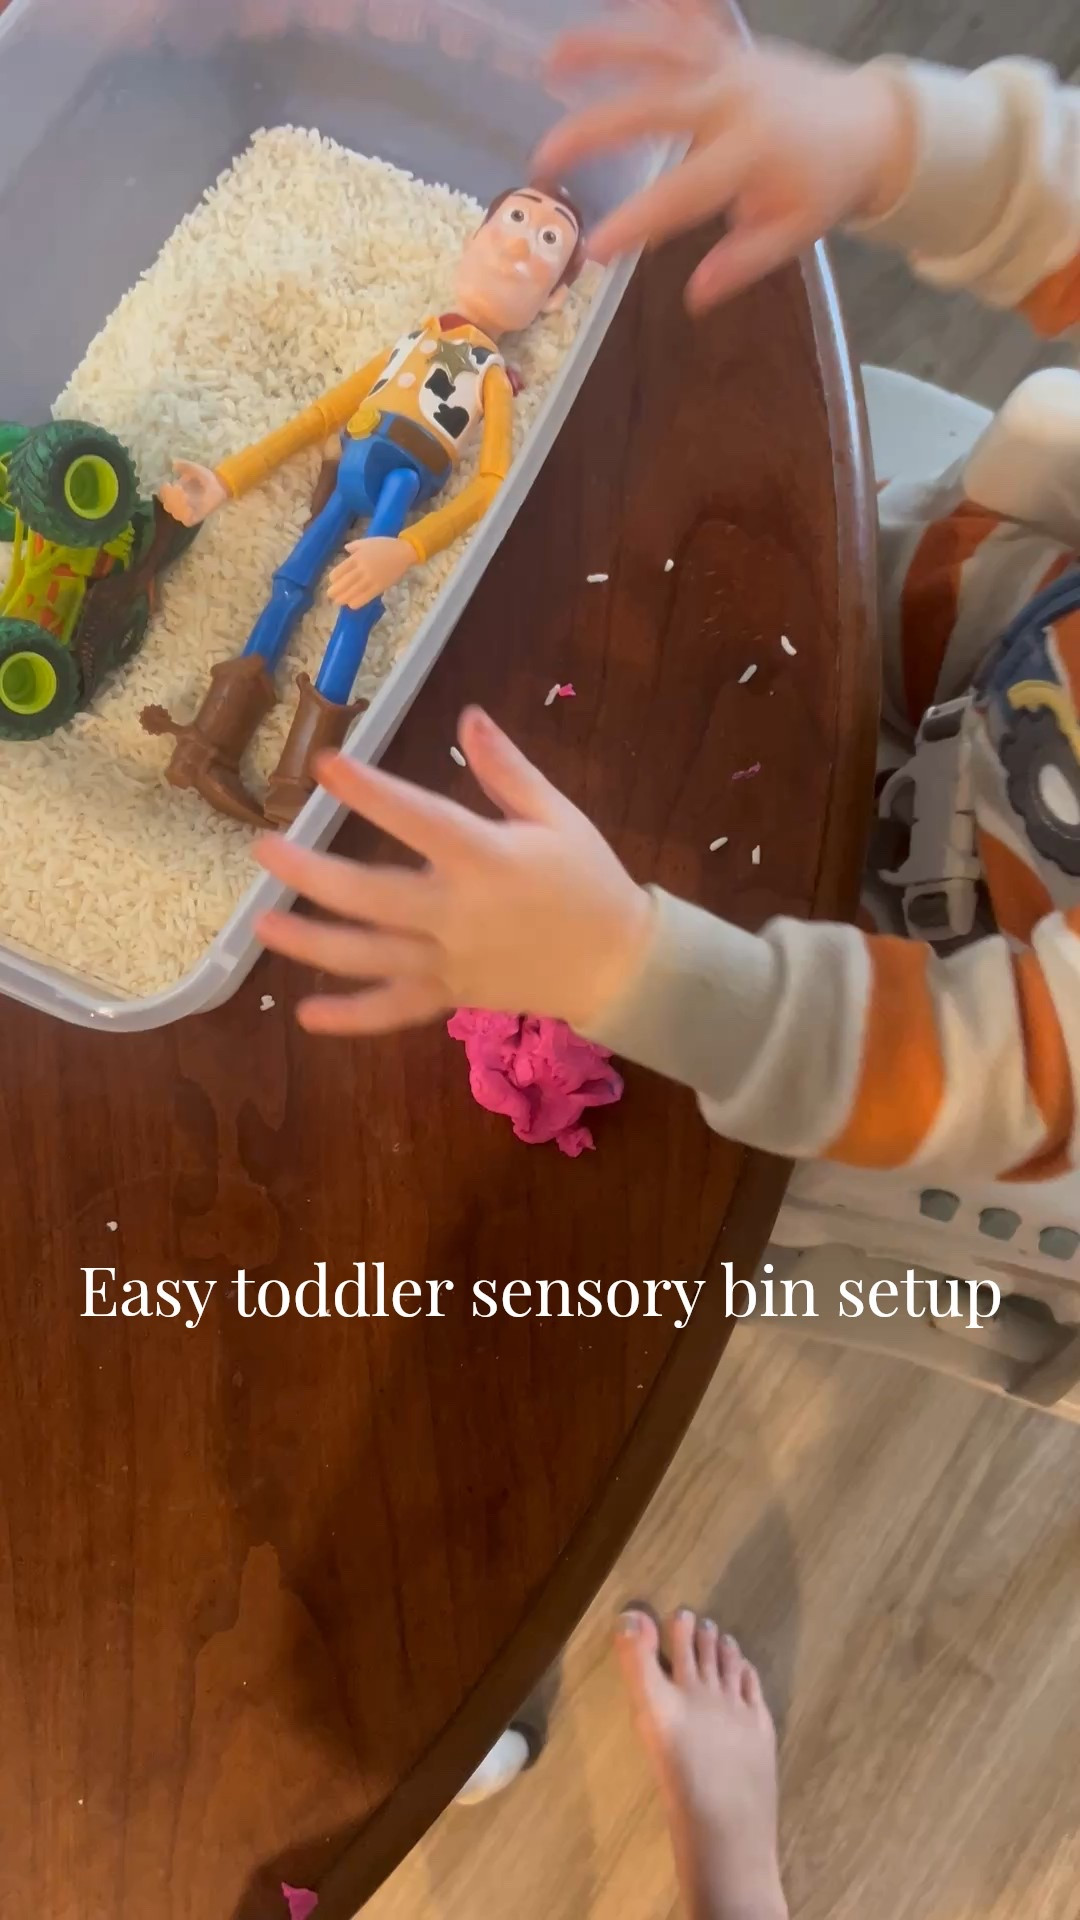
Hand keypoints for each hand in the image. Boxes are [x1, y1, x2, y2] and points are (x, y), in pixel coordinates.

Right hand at [158, 460, 228, 526]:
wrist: (221, 485)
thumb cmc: (207, 477)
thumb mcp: (194, 469)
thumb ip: (184, 465)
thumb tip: (173, 463)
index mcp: (178, 491)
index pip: (164, 495)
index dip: (164, 491)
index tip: (168, 485)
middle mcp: (182, 502)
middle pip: (168, 506)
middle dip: (169, 500)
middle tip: (177, 492)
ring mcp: (190, 510)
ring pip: (176, 515)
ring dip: (177, 508)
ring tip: (184, 499)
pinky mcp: (198, 516)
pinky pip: (188, 521)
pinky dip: (186, 517)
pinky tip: (190, 508)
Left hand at [254, 707, 654, 1036]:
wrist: (618, 964)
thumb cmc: (588, 880)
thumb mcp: (556, 815)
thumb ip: (507, 769)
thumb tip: (468, 716)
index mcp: (487, 859)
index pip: (418, 820)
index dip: (371, 792)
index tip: (325, 765)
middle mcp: (460, 913)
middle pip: (374, 896)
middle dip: (314, 874)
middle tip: (263, 849)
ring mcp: (451, 960)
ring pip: (371, 955)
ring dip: (313, 943)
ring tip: (263, 923)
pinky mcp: (451, 995)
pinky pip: (395, 1010)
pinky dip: (352, 1017)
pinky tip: (307, 1016)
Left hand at [328, 535, 413, 609]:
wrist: (404, 552)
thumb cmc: (385, 545)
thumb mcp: (367, 541)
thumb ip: (355, 546)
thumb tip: (345, 548)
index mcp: (357, 557)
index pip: (340, 570)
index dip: (334, 577)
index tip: (332, 581)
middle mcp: (362, 568)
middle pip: (345, 582)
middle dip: (335, 590)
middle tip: (330, 595)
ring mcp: (371, 578)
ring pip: (353, 591)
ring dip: (344, 598)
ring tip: (338, 602)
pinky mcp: (380, 586)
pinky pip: (366, 596)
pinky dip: (357, 601)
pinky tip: (351, 605)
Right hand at [534, 10, 914, 310]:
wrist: (870, 123)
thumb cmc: (823, 186)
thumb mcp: (791, 234)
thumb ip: (741, 262)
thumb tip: (695, 297)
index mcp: (750, 153)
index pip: (682, 192)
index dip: (637, 220)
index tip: (595, 246)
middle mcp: (734, 98)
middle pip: (653, 108)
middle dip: (593, 130)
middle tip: (545, 158)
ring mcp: (730, 62)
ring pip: (661, 46)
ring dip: (604, 47)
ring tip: (552, 57)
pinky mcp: (730, 42)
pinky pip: (687, 15)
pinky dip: (653, 6)